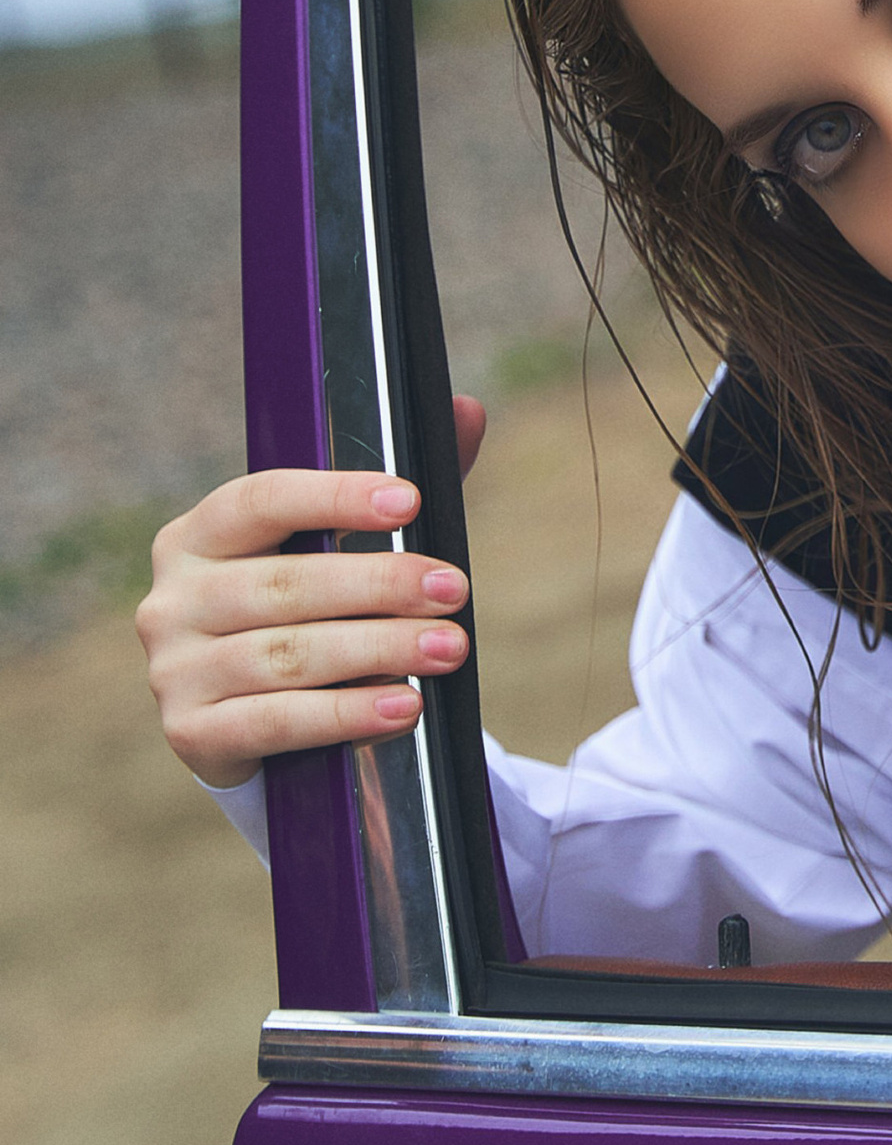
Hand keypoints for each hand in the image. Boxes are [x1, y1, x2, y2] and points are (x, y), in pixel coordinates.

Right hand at [139, 398, 485, 787]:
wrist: (254, 722)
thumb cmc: (304, 615)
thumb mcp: (339, 552)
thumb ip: (395, 492)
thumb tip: (465, 411)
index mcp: (200, 534)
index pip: (262, 500)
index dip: (335, 496)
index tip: (410, 501)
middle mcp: (173, 598)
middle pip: (284, 584)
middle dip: (380, 585)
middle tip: (453, 589)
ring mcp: (174, 670)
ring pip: (286, 656)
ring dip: (377, 650)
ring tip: (448, 648)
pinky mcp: (192, 732)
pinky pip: (276, 722)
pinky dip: (346, 714)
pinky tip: (403, 707)